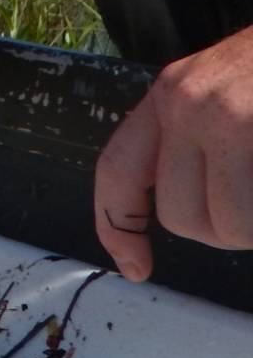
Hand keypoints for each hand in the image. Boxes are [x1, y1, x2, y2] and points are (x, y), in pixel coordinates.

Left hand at [95, 24, 252, 282]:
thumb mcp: (224, 89)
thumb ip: (196, 144)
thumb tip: (194, 217)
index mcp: (169, 96)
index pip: (118, 171)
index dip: (118, 226)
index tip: (135, 268)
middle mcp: (188, 104)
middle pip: (182, 217)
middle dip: (227, 232)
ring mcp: (229, 117)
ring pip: (230, 225)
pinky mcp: (252, 127)